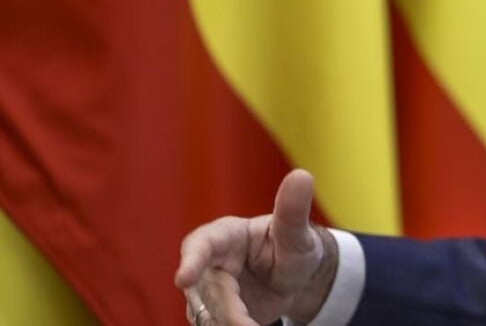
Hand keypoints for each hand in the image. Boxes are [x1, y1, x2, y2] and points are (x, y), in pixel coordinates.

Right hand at [175, 169, 337, 324]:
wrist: (293, 278)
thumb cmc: (291, 246)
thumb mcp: (297, 233)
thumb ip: (293, 211)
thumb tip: (302, 175)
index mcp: (225, 235)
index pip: (202, 244)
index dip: (192, 261)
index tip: (184, 278)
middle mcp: (209, 264)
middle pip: (209, 291)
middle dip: (228, 312)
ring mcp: (208, 291)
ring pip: (206, 314)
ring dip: (227, 324)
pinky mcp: (212, 314)